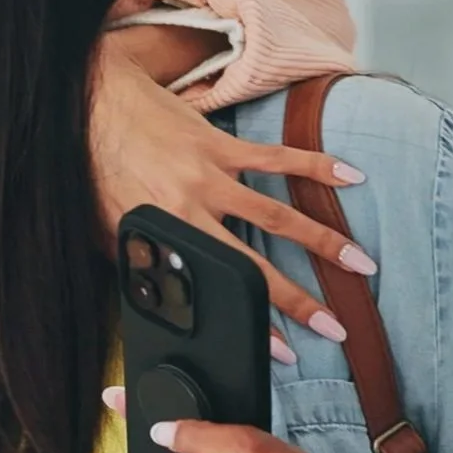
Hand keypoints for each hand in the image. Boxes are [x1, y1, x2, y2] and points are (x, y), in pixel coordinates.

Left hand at [89, 44, 373, 344]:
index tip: (284, 350)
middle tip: (334, 326)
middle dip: (298, 299)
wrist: (91, 102)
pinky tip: (351, 177)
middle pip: (256, 263)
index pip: (215, 289)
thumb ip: (139, 260)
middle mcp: (190, 207)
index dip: (251, 322)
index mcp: (163, 234)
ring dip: (323, 241)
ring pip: (278, 214)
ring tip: (361, 263)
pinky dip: (315, 167)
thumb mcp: (108, 227)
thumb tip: (163, 298)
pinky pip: (276, 158)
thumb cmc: (95, 167)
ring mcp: (209, 174)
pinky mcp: (220, 144)